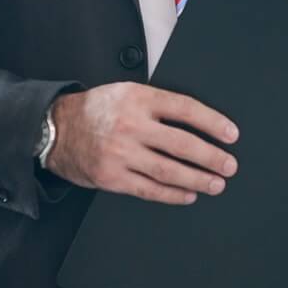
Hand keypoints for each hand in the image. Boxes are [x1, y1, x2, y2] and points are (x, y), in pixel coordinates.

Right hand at [45, 84, 237, 205]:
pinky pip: (149, 189)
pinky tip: (189, 194)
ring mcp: (121, 154)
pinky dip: (173, 194)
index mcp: (138, 99)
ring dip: (197, 179)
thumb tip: (200, 122)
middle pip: (181, 144)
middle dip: (211, 157)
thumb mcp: (127, 92)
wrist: (56, 129)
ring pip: (168, 170)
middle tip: (229, 165)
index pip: (185, 109)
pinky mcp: (112, 177)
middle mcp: (131, 126)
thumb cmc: (97, 110)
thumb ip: (158, 104)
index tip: (231, 134)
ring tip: (216, 184)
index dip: (212, 122)